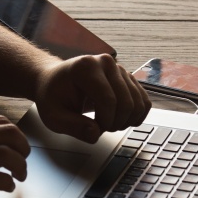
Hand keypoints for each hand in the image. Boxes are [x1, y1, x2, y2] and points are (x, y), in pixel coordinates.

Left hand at [33, 54, 151, 142]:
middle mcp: (106, 63)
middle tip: (100, 128)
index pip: (108, 100)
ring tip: (108, 123)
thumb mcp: (54, 116)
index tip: (94, 129)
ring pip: (138, 103)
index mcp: (86, 67)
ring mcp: (119, 69)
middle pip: (126, 102)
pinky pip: (144, 101)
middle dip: (116, 123)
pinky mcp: (128, 78)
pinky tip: (120, 120)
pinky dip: (136, 116)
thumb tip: (94, 134)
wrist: (55, 81)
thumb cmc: (53, 96)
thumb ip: (73, 127)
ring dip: (126, 121)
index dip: (105, 122)